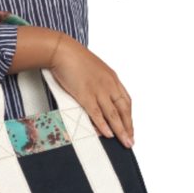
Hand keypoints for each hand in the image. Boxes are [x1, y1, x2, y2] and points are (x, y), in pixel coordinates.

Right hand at [51, 33, 133, 148]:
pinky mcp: (85, 94)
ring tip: (124, 142)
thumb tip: (98, 97)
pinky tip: (108, 134)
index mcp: (112, 78)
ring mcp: (98, 90)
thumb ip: (99, 83)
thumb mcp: (93, 70)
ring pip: (113, 114)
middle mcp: (109, 84)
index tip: (130, 127)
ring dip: (120, 130)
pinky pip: (97, 113)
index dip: (129, 116)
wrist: (62, 50)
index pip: (126, 101)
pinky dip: (103, 125)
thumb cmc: (74, 58)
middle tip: (131, 140)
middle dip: (128, 127)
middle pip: (124, 109)